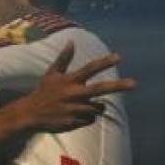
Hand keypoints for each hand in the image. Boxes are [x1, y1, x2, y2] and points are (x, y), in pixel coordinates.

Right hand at [12, 42, 136, 132]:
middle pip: (100, 89)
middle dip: (118, 86)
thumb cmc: (43, 92)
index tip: (118, 57)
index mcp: (69, 81)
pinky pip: (90, 119)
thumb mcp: (51, 74)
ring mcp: (74, 109)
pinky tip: (74, 116)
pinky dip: (86, 117)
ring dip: (94, 107)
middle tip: (134, 84)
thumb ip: (64, 59)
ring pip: (97, 107)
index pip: (90, 69)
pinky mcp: (73, 122)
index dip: (104, 62)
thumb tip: (71, 42)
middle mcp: (73, 94)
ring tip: (80, 106)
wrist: (30, 115)